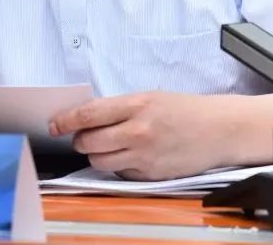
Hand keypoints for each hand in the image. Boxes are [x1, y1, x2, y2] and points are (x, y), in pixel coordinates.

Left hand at [49, 92, 225, 180]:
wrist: (218, 130)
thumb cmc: (185, 110)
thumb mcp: (150, 97)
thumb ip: (119, 108)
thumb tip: (86, 118)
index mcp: (137, 105)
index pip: (89, 115)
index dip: (65, 121)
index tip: (54, 124)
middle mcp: (138, 131)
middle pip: (88, 142)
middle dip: (80, 140)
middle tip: (84, 136)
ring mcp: (144, 156)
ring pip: (99, 162)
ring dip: (96, 155)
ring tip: (106, 146)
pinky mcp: (150, 175)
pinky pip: (120, 173)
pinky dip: (117, 166)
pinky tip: (129, 155)